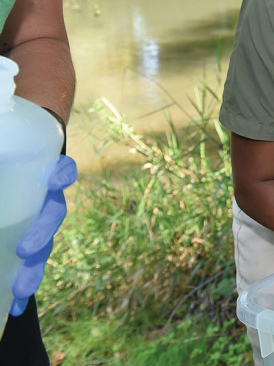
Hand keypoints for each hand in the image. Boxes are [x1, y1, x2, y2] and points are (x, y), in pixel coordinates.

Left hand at [11, 155, 77, 316]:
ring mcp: (38, 228)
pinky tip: (13, 306)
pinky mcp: (27, 252)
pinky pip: (28, 270)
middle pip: (53, 216)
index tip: (55, 181)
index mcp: (42, 179)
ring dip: (33, 271)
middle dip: (41, 235)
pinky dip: (21, 290)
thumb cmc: (6, 172)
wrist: (9, 189)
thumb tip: (3, 172)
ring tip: (19, 290)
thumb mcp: (0, 170)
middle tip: (24, 251)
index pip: (63, 171)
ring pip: (44, 249)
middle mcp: (46, 203)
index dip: (64, 175)